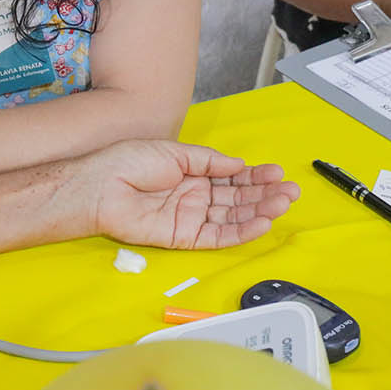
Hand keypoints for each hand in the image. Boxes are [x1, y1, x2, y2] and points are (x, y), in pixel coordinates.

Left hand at [79, 140, 300, 250]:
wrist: (101, 186)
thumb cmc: (128, 163)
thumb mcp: (175, 152)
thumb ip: (208, 161)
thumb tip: (237, 165)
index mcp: (192, 174)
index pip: (232, 178)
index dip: (255, 177)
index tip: (277, 174)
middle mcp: (194, 196)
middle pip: (237, 199)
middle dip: (265, 195)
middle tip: (289, 191)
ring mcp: (190, 217)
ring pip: (232, 218)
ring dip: (259, 212)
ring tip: (282, 205)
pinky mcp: (184, 236)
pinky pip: (217, 236)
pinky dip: (240, 232)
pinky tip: (260, 224)